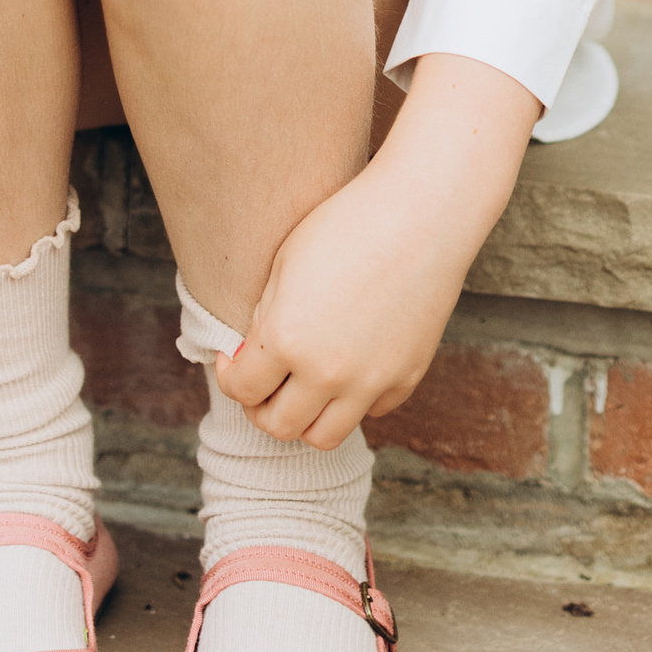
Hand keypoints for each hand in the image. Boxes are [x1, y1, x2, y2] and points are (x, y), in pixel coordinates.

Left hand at [216, 55, 535, 450]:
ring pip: (324, 436)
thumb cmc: (348, 224)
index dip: (230, 377)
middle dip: (260, 408)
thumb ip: (266, 319)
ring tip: (300, 388)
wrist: (422, 215)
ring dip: (304, 418)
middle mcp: (327, 372)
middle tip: (262, 383)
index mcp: (287, 338)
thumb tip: (254, 357)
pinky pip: (369, 411)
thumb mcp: (286, 262)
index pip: (242, 390)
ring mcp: (370, 382)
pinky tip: (347, 366)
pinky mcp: (405, 379)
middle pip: (279, 426)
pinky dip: (351, 400)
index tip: (233, 360)